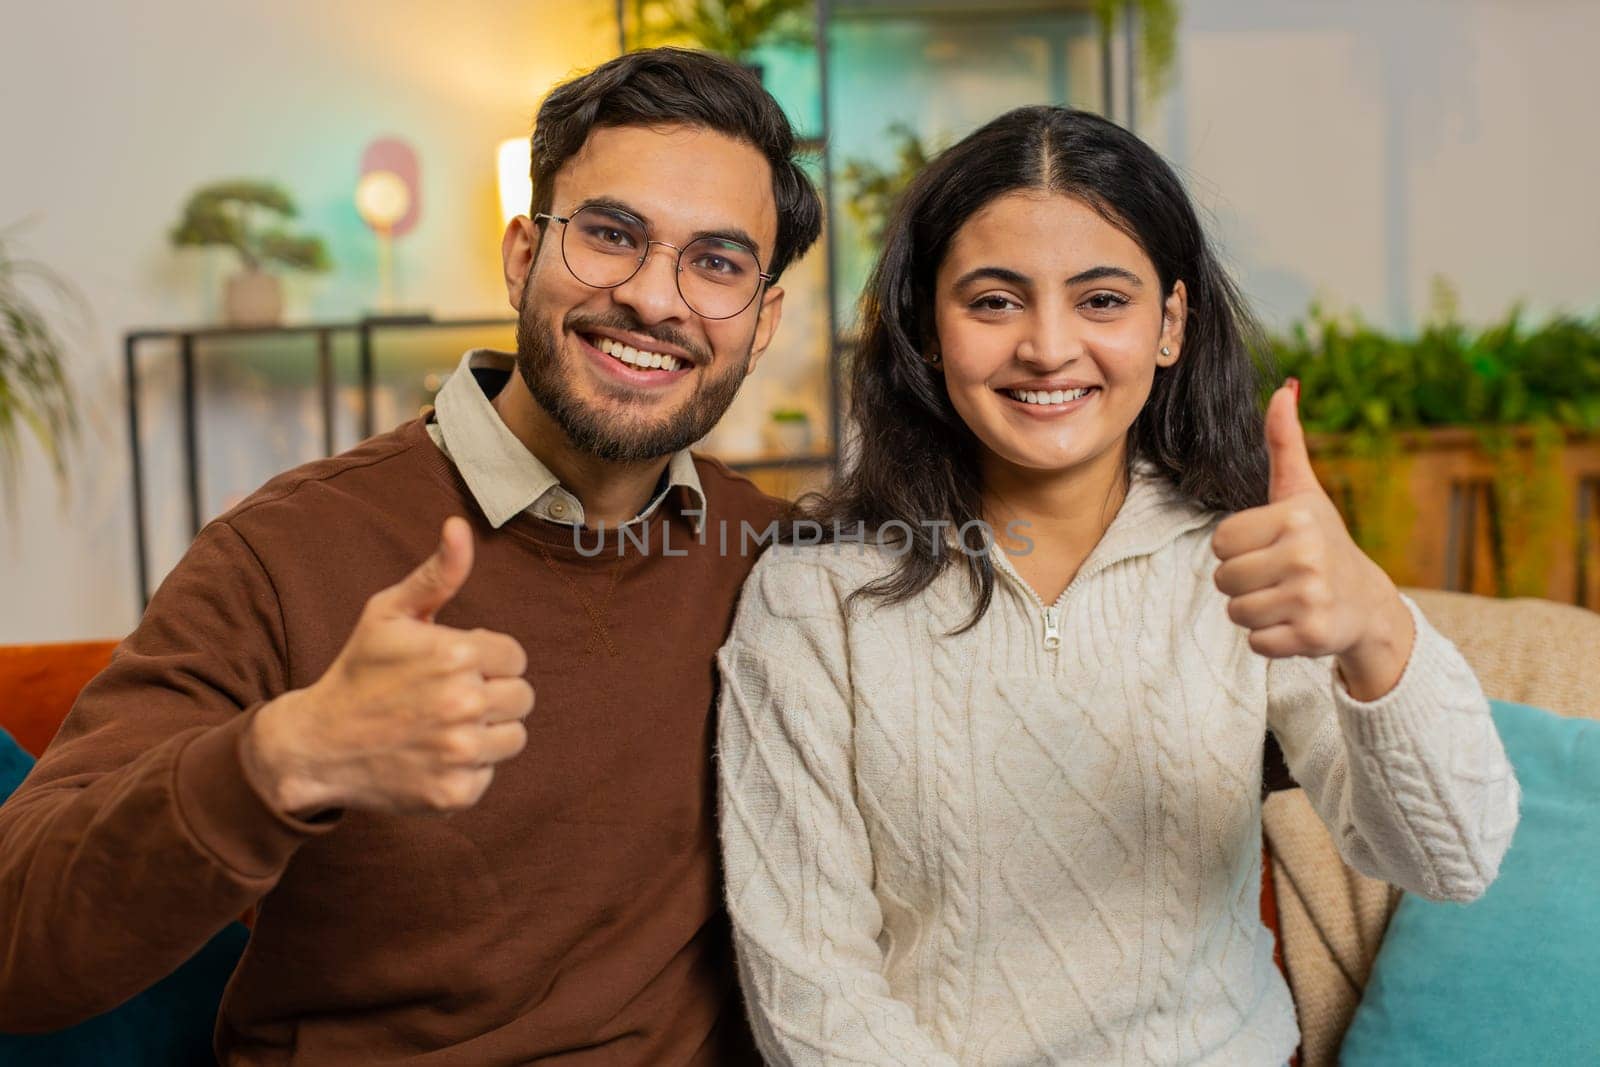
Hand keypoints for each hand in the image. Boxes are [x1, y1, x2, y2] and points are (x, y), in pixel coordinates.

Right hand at [244, 517, 534, 816]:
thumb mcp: (388, 614)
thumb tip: (459, 526)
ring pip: (513, 737)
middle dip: (491, 693)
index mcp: (455, 654)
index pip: (516, 656)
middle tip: (446, 697)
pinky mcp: (456, 792)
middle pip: (522, 697)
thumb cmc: (359, 672)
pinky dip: (466, 768)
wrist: (317, 744)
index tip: (453, 665)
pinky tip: (431, 755)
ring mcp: (460, 751)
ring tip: (442, 725)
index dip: (487, 659)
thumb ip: (436, 574)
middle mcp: (464, 703)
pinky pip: (489, 774)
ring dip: (486, 731)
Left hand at [1211, 381, 1414, 698]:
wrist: (1366, 603)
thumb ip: (1284, 443)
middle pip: (1223, 579)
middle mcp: (1306, 556)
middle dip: (1243, 582)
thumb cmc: (1322, 541)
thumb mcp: (1302, 492)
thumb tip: (1284, 388)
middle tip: (1277, 577)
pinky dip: (1269, 638)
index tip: (1269, 547)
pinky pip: (1255, 642)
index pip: (1221, 541)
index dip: (1238, 548)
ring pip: (1235, 612)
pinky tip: (1295, 623)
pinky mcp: (1312, 635)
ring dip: (1254, 610)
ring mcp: (1311, 598)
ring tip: (1285, 598)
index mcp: (1295, 518)